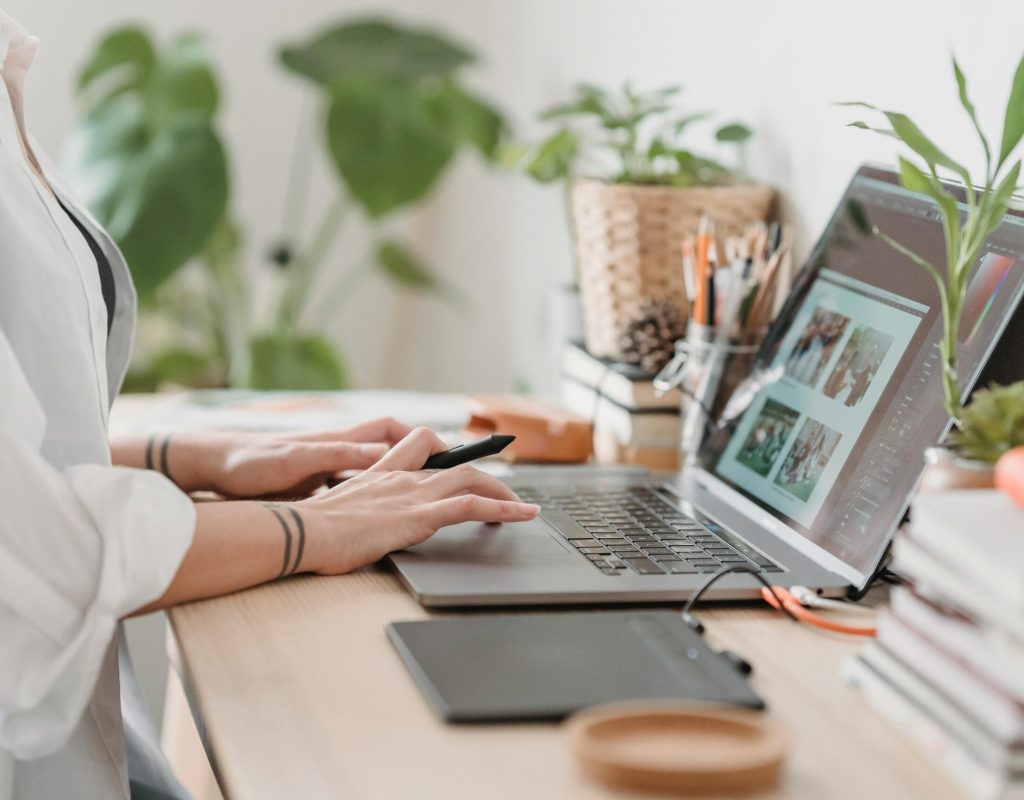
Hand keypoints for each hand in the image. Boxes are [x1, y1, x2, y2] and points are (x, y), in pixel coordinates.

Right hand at [138, 426, 539, 611]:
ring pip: (470, 478)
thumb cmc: (309, 532)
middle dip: (483, 472)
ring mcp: (412, 494)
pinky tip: (524, 516)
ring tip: (523, 507)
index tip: (462, 461)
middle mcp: (400, 477)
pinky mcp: (419, 516)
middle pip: (452, 461)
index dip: (444, 450)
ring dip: (503, 491)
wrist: (300, 532)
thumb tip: (351, 526)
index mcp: (380, 474)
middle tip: (503, 489)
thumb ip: (353, 512)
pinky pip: (470, 506)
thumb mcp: (335, 515)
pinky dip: (503, 509)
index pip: (419, 447)